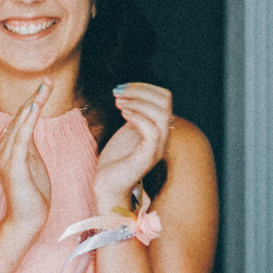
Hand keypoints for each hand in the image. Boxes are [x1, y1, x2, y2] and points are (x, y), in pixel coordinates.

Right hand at [0, 80, 52, 234]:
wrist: (27, 220)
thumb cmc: (31, 194)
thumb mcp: (32, 162)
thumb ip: (28, 145)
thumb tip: (27, 127)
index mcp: (8, 148)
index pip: (21, 119)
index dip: (33, 101)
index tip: (46, 86)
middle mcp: (3, 149)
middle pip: (20, 117)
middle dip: (34, 97)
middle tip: (48, 80)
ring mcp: (7, 157)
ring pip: (21, 123)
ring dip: (33, 104)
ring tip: (44, 88)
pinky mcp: (14, 165)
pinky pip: (21, 138)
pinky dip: (28, 120)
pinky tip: (35, 107)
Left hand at [93, 82, 172, 209]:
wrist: (107, 185)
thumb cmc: (116, 159)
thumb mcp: (128, 129)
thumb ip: (136, 113)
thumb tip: (132, 92)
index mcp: (160, 129)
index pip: (165, 98)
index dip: (144, 87)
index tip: (122, 88)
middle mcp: (164, 138)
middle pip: (165, 101)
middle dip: (140, 91)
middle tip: (118, 94)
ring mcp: (157, 148)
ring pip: (161, 114)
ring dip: (137, 102)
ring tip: (119, 103)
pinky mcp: (147, 158)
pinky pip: (152, 131)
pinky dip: (138, 117)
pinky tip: (122, 114)